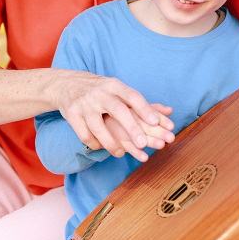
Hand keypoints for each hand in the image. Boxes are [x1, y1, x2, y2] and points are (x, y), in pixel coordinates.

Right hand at [56, 71, 173, 159]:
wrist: (68, 85)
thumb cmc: (102, 91)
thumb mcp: (121, 91)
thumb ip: (144, 103)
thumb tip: (170, 111)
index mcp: (115, 85)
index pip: (132, 96)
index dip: (145, 109)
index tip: (157, 122)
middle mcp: (100, 93)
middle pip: (118, 110)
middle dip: (131, 127)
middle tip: (144, 144)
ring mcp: (85, 104)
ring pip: (99, 126)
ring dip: (111, 143)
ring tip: (121, 154)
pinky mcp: (72, 114)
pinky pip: (84, 134)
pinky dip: (94, 143)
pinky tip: (101, 147)